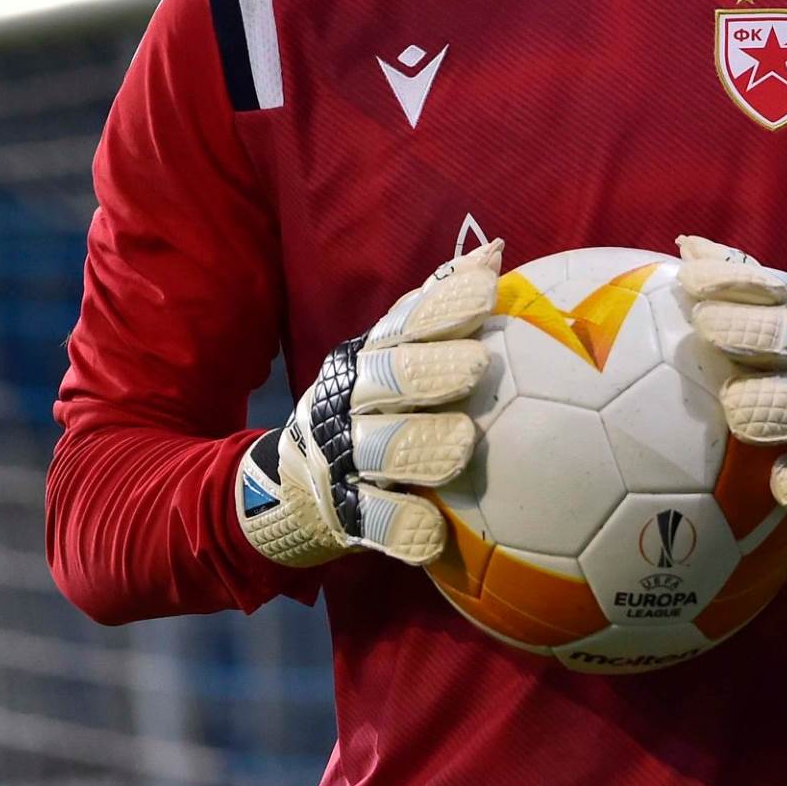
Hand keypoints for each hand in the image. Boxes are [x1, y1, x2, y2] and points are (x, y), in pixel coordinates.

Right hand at [237, 240, 500, 566]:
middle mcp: (353, 398)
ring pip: (378, 446)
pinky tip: (430, 535)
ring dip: (419, 443)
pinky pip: (370, 520)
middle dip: (431, 368)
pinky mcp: (341, 512)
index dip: (444, 304)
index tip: (487, 292)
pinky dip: (398, 527)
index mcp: (373, 355)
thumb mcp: (397, 353)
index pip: (407, 322)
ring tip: (462, 445)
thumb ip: (441, 309)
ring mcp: (342, 455)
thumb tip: (494, 250)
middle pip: (388, 377)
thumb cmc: (379, 408)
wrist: (292, 487)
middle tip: (476, 367)